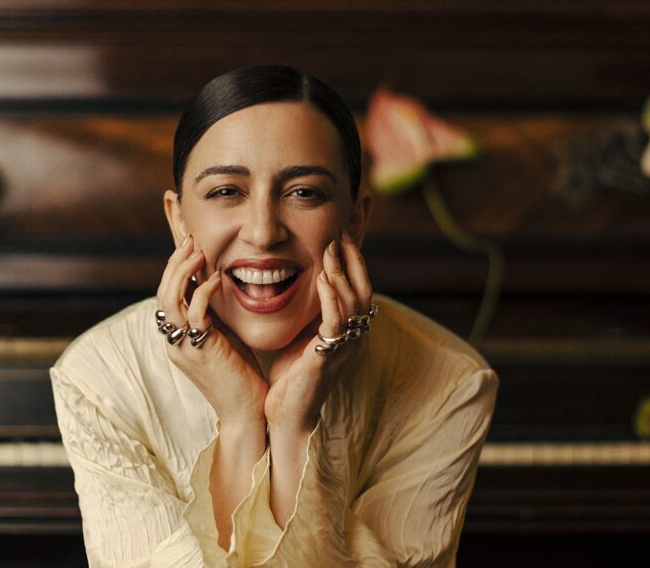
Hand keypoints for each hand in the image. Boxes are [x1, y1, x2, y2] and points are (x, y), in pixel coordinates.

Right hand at [157, 235, 267, 428]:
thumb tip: (214, 283)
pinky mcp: (201, 351)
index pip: (167, 294)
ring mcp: (184, 347)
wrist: (248, 412)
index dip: (173, 265)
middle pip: (162, 293)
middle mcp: (174, 341)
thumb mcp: (224, 336)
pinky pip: (194, 315)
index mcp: (178, 337)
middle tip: (189, 238)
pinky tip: (216, 278)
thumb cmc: (240, 375)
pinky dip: (202, 292)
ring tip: (198, 251)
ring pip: (169, 301)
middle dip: (174, 262)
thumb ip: (214, 313)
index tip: (187, 243)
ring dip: (182, 272)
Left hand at [265, 231, 374, 433]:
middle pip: (363, 291)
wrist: (285, 416)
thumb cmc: (292, 377)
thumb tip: (308, 281)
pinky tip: (323, 279)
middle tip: (340, 234)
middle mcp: (352, 339)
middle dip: (353, 261)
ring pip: (353, 304)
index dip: (353, 263)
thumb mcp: (305, 335)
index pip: (358, 290)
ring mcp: (343, 349)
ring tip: (331, 249)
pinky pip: (335, 324)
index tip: (341, 236)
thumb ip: (312, 312)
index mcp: (348, 332)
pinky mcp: (327, 358)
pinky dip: (331, 299)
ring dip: (341, 273)